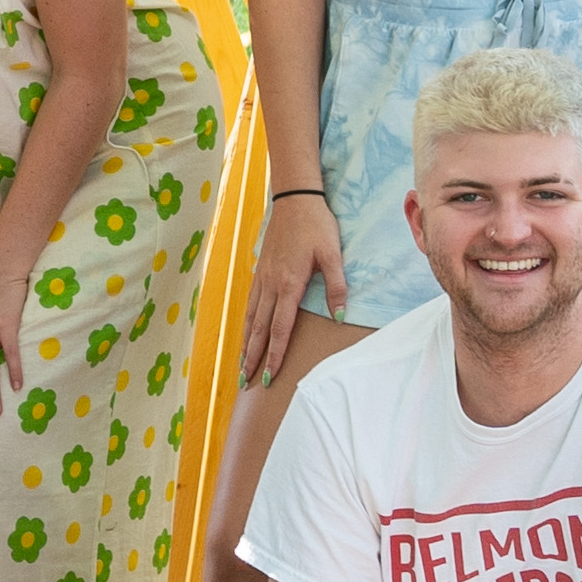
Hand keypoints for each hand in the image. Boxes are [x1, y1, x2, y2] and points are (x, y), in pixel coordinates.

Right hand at [242, 191, 347, 383]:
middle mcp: (271, 285)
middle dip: (253, 357)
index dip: (274, 355)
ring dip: (246, 342)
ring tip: (241, 363)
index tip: (268, 376)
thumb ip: (336, 286)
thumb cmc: (316, 226)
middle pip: (260, 329)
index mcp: (289, 284)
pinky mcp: (260, 270)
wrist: (294, 200)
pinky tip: (246, 330)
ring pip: (251, 317)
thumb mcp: (333, 254)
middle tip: (245, 381)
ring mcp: (262, 277)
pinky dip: (246, 321)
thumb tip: (340, 315)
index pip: (280, 329)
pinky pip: (250, 302)